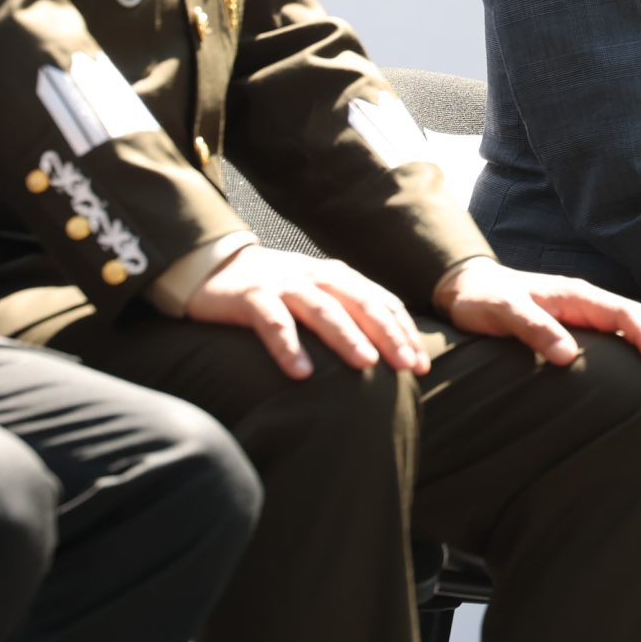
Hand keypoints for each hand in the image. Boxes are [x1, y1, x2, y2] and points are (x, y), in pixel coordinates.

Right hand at [186, 244, 430, 379]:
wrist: (217, 267)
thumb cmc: (278, 289)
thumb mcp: (318, 295)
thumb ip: (349, 313)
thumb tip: (388, 351)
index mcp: (340, 278)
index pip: (382, 303)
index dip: (404, 332)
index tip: (423, 365)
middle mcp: (318, 278)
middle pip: (361, 305)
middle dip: (389, 335)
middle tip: (409, 366)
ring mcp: (286, 285)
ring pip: (323, 311)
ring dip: (347, 338)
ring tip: (366, 366)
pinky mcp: (252, 298)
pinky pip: (273, 323)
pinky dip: (288, 347)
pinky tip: (301, 374)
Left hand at [436, 258, 640, 375]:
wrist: (465, 289)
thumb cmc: (482, 302)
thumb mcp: (503, 313)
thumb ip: (534, 330)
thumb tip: (568, 357)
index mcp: (578, 296)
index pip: (625, 315)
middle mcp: (588, 301)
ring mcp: (586, 312)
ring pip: (638, 325)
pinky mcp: (580, 325)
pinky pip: (623, 335)